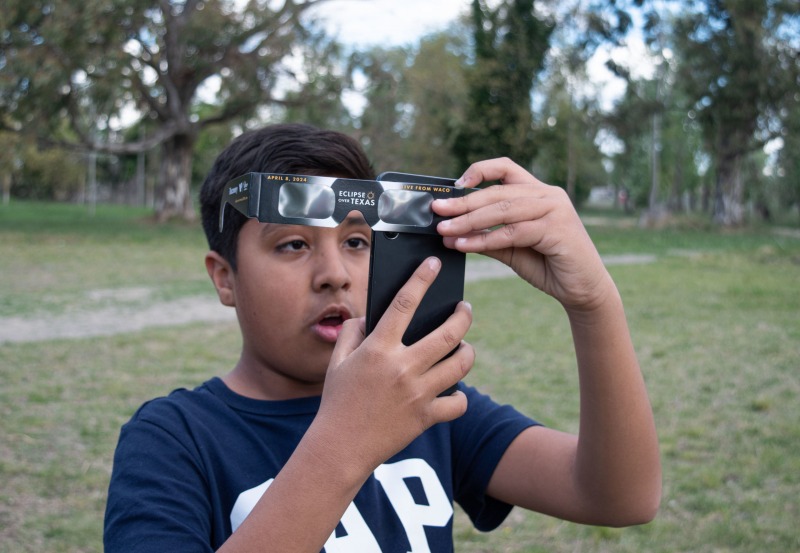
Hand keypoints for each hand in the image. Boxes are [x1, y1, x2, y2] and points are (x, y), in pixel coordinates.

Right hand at [315, 257, 473, 474]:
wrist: (340, 447)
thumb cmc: (336, 401)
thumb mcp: (337, 361)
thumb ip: (352, 332)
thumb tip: (370, 317)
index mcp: (378, 349)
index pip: (405, 303)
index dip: (421, 278)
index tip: (434, 264)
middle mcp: (402, 368)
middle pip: (449, 333)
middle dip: (463, 316)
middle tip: (464, 309)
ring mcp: (418, 393)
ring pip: (461, 364)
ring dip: (466, 351)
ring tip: (462, 346)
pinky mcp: (426, 417)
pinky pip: (458, 402)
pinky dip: (459, 395)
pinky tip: (453, 389)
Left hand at [434, 158, 614, 312]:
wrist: (583, 290)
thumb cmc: (549, 266)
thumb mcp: (512, 248)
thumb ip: (487, 237)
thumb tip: (451, 235)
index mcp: (538, 192)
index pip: (506, 169)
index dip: (480, 170)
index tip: (454, 184)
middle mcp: (548, 195)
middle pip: (498, 192)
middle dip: (463, 202)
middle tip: (437, 211)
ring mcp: (555, 209)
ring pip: (503, 210)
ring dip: (470, 221)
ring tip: (445, 230)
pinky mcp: (558, 229)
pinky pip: (513, 232)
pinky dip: (486, 239)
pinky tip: (465, 245)